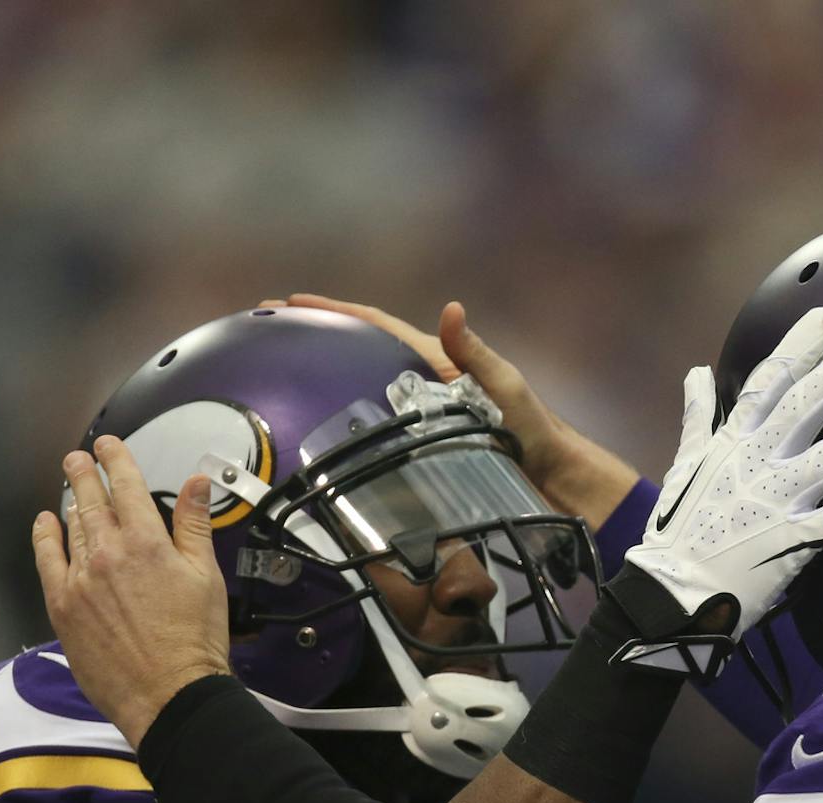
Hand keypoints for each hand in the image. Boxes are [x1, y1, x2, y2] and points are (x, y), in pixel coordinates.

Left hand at [31, 435, 233, 746]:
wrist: (168, 694)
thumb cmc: (195, 640)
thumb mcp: (205, 576)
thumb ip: (195, 525)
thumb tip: (198, 482)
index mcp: (146, 541)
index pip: (126, 486)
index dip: (115, 460)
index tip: (108, 446)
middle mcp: (106, 552)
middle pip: (89, 501)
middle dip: (84, 474)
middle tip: (78, 458)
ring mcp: (79, 579)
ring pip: (70, 528)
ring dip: (70, 504)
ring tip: (70, 489)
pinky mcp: (62, 606)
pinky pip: (47, 561)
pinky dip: (44, 538)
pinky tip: (44, 525)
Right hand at [272, 295, 641, 528]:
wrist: (554, 481)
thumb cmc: (535, 431)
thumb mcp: (505, 387)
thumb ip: (476, 353)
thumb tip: (451, 310)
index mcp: (436, 363)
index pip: (376, 326)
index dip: (335, 311)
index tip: (291, 301)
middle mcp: (421, 386)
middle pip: (357, 354)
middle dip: (313, 338)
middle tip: (267, 330)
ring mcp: (418, 419)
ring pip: (358, 392)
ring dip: (320, 382)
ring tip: (278, 379)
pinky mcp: (420, 450)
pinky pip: (372, 434)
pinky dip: (342, 429)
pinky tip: (315, 442)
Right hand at [618, 308, 822, 660]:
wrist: (671, 593)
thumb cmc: (679, 531)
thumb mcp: (684, 466)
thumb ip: (697, 419)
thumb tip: (696, 374)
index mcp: (733, 440)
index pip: (768, 383)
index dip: (798, 348)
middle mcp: (759, 460)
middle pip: (808, 405)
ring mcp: (778, 498)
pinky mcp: (795, 538)